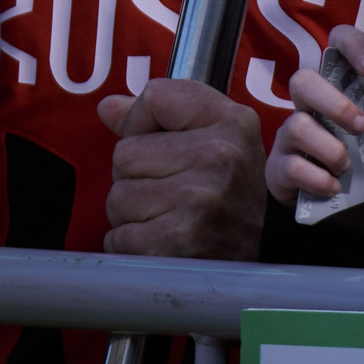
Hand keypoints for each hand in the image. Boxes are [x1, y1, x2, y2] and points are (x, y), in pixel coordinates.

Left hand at [96, 79, 264, 260]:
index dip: (144, 122)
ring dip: (132, 214)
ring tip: (169, 219)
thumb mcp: (215, 139)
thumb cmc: (229, 197)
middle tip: (172, 194)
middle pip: (125, 152)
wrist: (257, 266)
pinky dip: (131, 246)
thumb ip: (160, 116)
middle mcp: (219, 158)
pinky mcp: (175, 244)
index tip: (165, 145)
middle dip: (136, 177)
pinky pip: (117, 237)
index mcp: (232, 122)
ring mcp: (198, 202)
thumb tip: (106, 108)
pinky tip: (163, 243)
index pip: (155, 96)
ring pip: (117, 196)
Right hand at [263, 26, 363, 205]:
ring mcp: (293, 137)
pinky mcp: (281, 169)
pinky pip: (290, 165)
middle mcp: (314, 107)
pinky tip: (335, 188)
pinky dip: (318, 179)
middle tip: (361, 127)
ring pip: (296, 124)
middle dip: (333, 103)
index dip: (351, 46)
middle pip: (303, 80)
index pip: (337, 45)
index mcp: (345, 89)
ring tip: (348, 167)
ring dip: (330, 149)